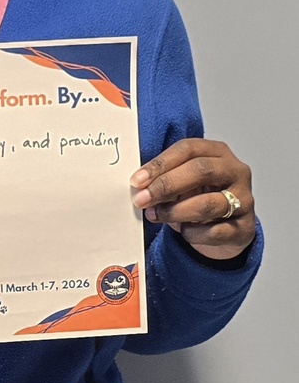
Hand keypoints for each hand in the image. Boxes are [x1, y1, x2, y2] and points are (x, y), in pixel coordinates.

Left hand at [130, 138, 254, 260]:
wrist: (226, 229)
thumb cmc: (201, 197)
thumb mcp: (184, 181)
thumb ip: (164, 179)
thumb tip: (139, 188)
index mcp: (218, 152)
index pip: (188, 149)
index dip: (160, 163)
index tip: (137, 180)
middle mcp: (235, 171)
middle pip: (201, 170)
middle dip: (166, 185)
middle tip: (142, 198)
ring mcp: (244, 199)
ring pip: (207, 204)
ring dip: (175, 211)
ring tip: (155, 215)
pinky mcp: (245, 227)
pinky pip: (214, 232)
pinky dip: (192, 233)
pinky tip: (182, 230)